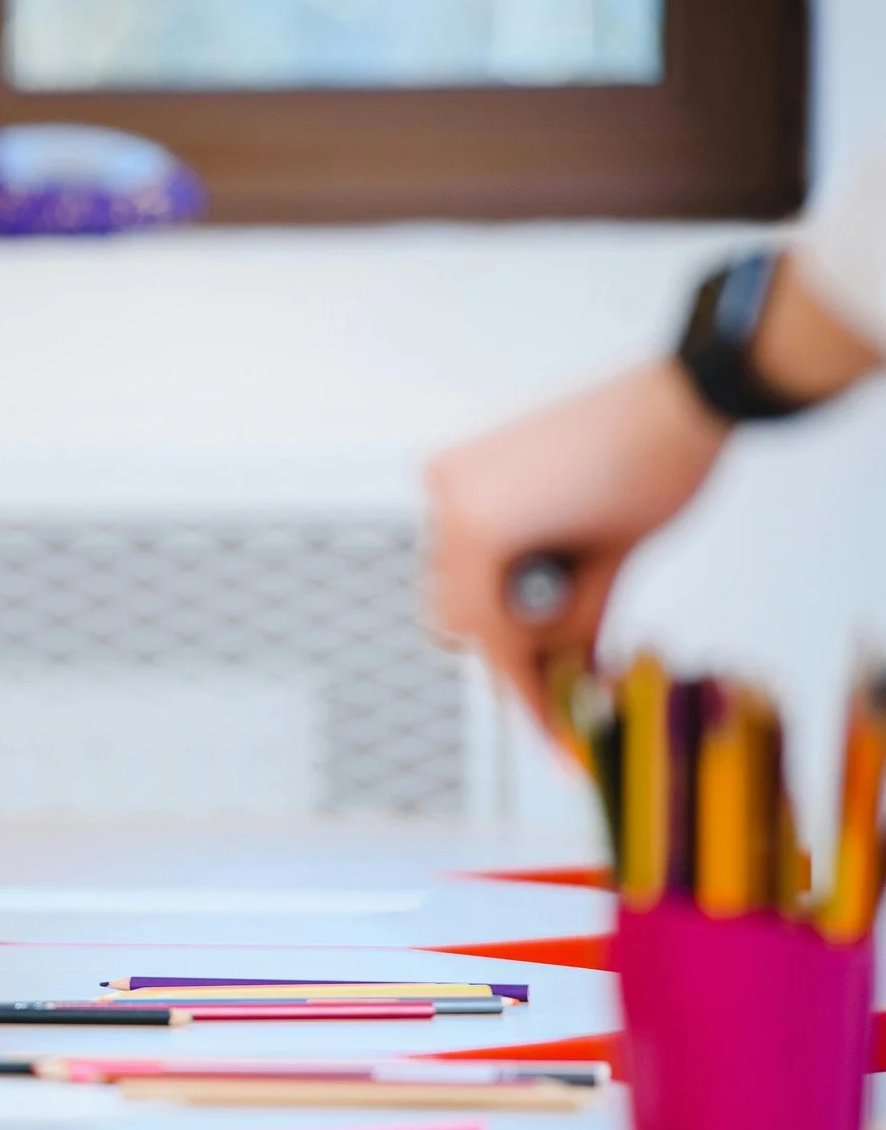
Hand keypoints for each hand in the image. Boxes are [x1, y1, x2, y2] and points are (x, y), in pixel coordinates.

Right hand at [423, 359, 726, 721]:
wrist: (682, 398)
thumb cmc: (655, 470)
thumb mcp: (612, 569)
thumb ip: (573, 629)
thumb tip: (566, 675)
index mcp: (474, 531)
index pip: (487, 638)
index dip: (525, 693)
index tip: (552, 731)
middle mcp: (448, 501)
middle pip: (457, 612)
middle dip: (510, 648)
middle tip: (563, 677)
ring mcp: (454, 476)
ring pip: (457, 576)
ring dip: (505, 603)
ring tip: (567, 620)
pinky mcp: (471, 460)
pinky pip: (465, 535)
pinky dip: (501, 562)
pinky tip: (552, 573)